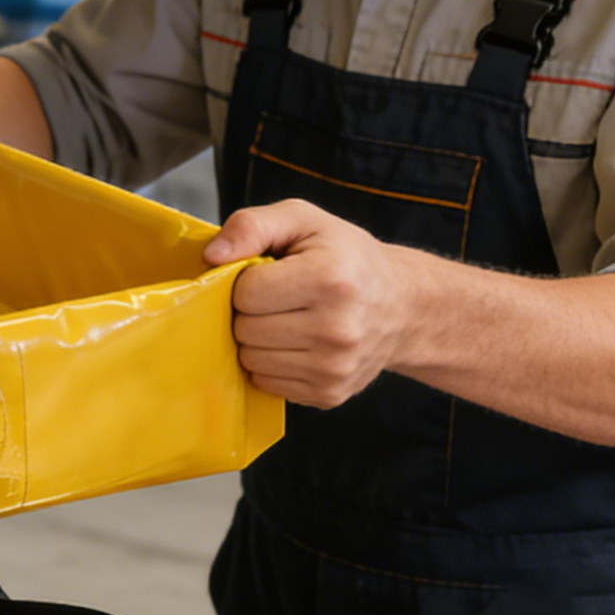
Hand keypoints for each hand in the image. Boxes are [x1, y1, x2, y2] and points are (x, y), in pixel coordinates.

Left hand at [203, 199, 414, 408]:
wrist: (403, 306)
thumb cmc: (346, 257)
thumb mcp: (303, 219)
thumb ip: (252, 225)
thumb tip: (211, 257)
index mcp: (329, 280)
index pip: (245, 292)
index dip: (245, 279)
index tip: (267, 272)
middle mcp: (336, 330)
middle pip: (245, 330)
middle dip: (248, 311)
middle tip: (275, 297)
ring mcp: (334, 369)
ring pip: (251, 360)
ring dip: (256, 339)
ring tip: (284, 318)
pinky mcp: (329, 394)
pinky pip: (267, 383)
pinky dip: (270, 364)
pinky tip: (294, 343)